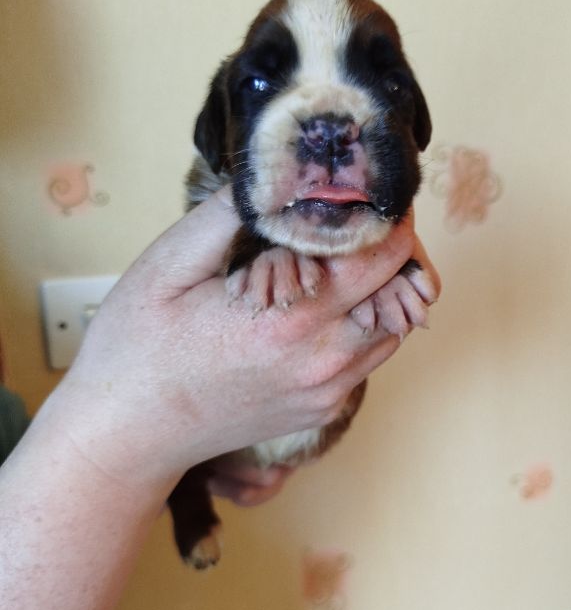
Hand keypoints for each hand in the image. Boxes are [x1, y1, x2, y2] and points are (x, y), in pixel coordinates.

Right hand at [43, 188, 438, 497]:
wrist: (127, 434)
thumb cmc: (138, 348)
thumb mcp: (169, 265)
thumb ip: (227, 216)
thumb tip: (275, 175)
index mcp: (292, 320)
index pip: (386, 256)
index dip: (386, 215)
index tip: (367, 192)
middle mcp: (325, 362)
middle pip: (405, 292)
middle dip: (388, 249)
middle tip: (350, 222)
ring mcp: (328, 394)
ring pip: (393, 328)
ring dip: (376, 290)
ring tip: (330, 264)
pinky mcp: (322, 411)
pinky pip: (366, 358)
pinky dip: (358, 325)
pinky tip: (312, 308)